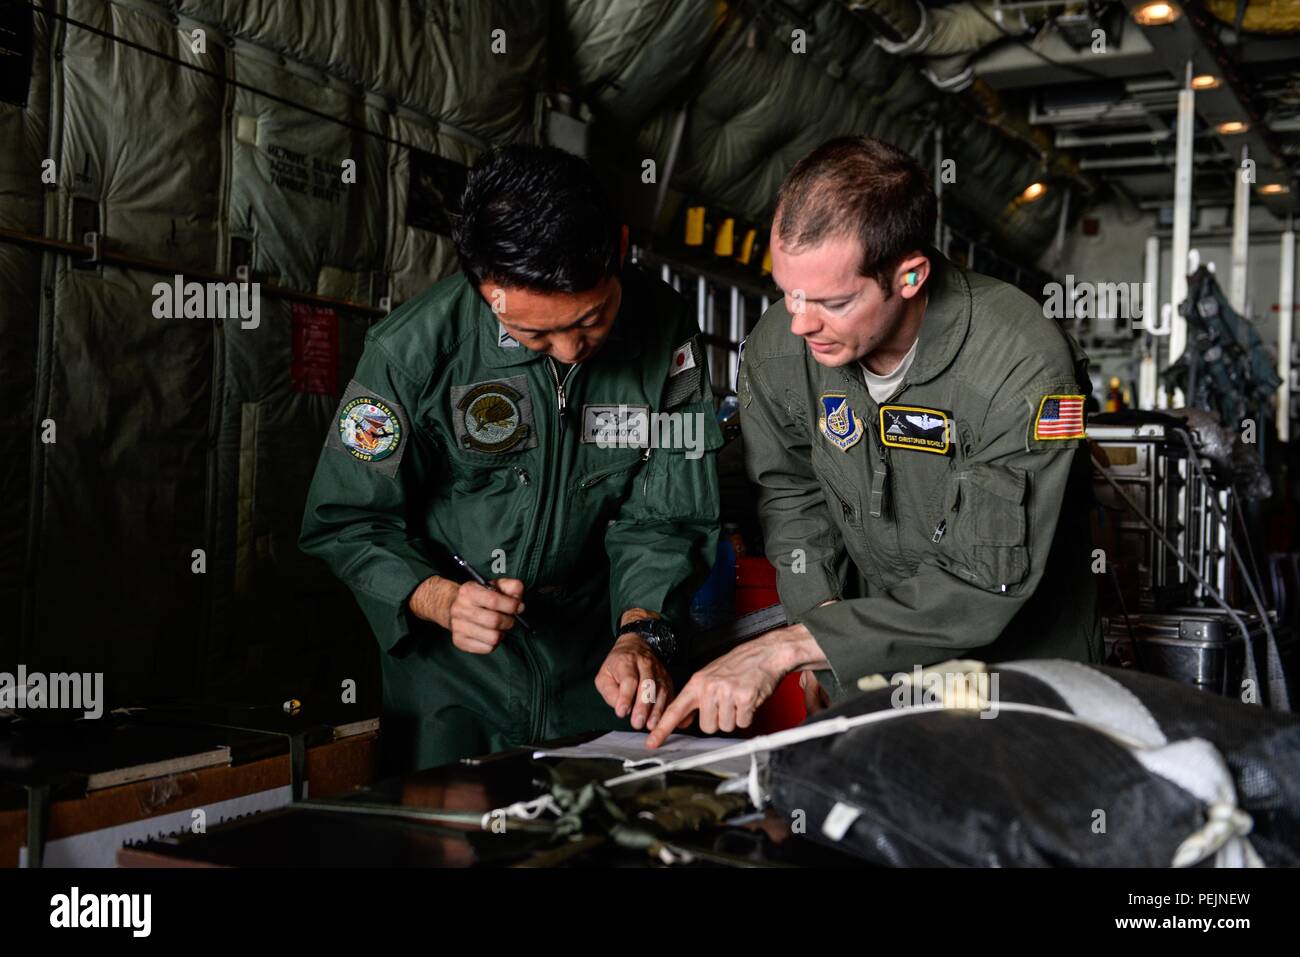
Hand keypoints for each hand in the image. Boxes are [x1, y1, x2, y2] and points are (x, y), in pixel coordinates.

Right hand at [409, 575, 524, 653]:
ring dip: (502, 633)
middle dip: (509, 621)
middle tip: (510, 619)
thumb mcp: (495, 585)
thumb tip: (519, 601)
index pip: (494, 601)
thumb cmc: (481, 597)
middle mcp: (459, 609)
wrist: (454, 607)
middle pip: (494, 621)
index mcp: (468, 591)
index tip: (519, 607)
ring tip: (499, 627)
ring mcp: (457, 626)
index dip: (511, 605)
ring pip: (493, 638)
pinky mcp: (459, 641)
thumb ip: (511, 587)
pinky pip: (487, 648)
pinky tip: (490, 634)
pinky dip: (494, 643)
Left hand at [595, 634, 673, 730]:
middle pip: (647, 685)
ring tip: (651, 725)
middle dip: (643, 706)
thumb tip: (620, 708)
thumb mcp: (604, 676)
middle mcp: (645, 664)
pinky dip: (668, 708)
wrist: (636, 646)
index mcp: (627, 661)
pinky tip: (664, 721)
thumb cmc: (617, 666)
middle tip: (637, 723)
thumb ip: (609, 692)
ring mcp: (659, 671)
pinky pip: (670, 694)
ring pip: (661, 690)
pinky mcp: (668, 679)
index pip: (628, 680)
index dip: (625, 697)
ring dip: (657, 710)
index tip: (621, 712)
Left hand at [645, 624, 827, 747]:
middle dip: (717, 720)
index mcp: (697, 682)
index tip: (652, 742)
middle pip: (706, 726)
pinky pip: (742, 723)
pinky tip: (749, 700)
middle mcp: (709, 687)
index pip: (675, 709)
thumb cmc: (739, 664)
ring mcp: (727, 693)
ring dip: (734, 718)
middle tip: (727, 703)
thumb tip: (684, 719)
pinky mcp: (745, 698)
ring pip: (725, 727)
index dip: (662, 728)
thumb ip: (696, 697)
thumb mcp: (710, 675)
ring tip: (738, 698)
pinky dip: (747, 716)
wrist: (765, 652)